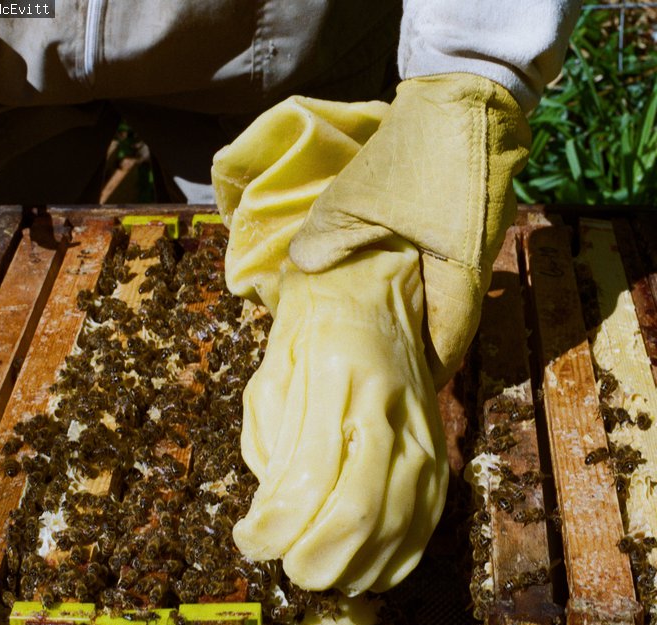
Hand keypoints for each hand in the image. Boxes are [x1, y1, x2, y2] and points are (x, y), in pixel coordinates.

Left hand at [232, 239, 447, 594]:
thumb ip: (270, 448)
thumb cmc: (307, 341)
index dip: (275, 528)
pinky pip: (427, 518)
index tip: (250, 542)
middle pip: (359, 510)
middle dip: (316, 558)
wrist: (370, 300)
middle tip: (287, 567)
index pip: (307, 477)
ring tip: (319, 572)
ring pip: (398, 522)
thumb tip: (273, 521)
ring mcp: (421, 430)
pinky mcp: (439, 449)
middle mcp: (385, 407)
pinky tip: (365, 569)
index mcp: (334, 381)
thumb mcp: (269, 381)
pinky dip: (395, 556)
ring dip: (354, 565)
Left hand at [289, 74, 530, 387]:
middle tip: (383, 357)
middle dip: (417, 343)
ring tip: (381, 322)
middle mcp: (474, 266)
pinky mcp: (467, 219)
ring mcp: (474, 242)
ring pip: (444, 293)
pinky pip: (442, 265)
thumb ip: (325, 240)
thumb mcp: (359, 201)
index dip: (428, 369)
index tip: (402, 383)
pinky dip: (418, 277)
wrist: (467, 92)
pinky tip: (390, 274)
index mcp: (460, 274)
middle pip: (447, 322)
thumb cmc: (420, 155)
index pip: (451, 342)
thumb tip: (298, 268)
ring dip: (417, 308)